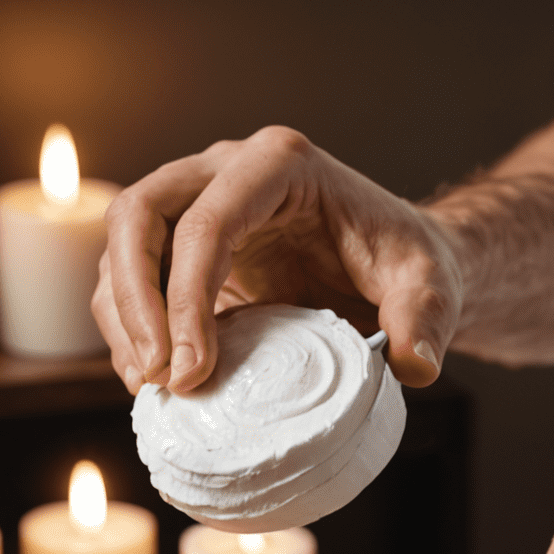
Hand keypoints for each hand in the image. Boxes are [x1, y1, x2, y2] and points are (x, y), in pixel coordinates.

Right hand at [92, 126, 462, 394]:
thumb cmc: (411, 264)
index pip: (207, 220)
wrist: (401, 263)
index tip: (194, 371)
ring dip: (124, 317)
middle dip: (135, 300)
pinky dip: (131, 326)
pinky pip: (136, 276)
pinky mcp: (189, 248)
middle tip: (158, 377)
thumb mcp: (430, 289)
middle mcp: (227, 170)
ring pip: (125, 244)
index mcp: (280, 166)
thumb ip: (423, 322)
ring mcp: (201, 203)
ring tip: (151, 387)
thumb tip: (413, 367)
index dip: (187, 297)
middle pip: (139, 214)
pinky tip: (153, 380)